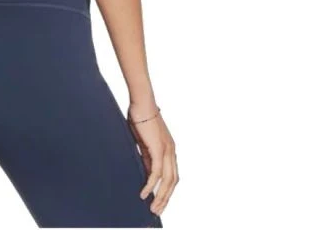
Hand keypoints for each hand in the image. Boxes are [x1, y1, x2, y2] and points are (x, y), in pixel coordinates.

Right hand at [127, 103, 177, 217]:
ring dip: (160, 196)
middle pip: (173, 181)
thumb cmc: (140, 117)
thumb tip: (146, 171)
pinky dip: (150, 185)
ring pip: (167, 181)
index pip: (172, 175)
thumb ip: (147, 155)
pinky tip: (144, 193)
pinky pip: (156, 173)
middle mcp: (171, 151)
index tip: (159, 201)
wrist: (141, 102)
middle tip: (157, 211)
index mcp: (169, 149)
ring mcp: (167, 150)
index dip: (166, 190)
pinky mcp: (158, 149)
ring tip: (152, 208)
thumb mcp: (144, 141)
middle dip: (165, 198)